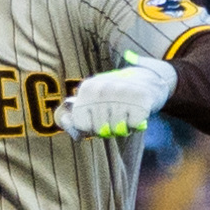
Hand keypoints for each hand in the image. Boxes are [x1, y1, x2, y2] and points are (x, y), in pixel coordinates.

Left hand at [57, 52, 176, 138]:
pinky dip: (136, 123)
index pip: (81, 125)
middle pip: (99, 129)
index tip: (98, 116)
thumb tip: (62, 120)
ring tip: (126, 111)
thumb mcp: (92, 101)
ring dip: (123, 126)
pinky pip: (133, 126)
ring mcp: (121, 92)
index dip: (91, 127)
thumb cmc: (115, 97)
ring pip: (116, 129)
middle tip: (116, 114)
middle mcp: (102, 89)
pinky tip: (136, 111)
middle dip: (108, 128)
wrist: (147, 80)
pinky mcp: (140, 99)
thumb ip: (73, 115)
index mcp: (87, 88)